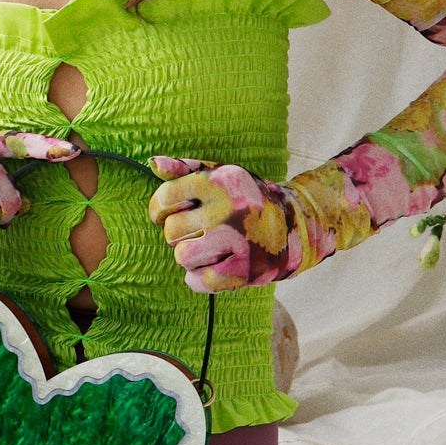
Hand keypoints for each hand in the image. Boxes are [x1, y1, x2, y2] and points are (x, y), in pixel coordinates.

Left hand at [148, 156, 310, 291]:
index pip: (164, 198)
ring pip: (183, 257)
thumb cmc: (245, 198)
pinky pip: (199, 281)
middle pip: (171, 232)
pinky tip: (213, 265)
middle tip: (196, 232)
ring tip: (206, 248)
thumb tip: (152, 163)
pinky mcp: (244, 270)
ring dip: (189, 257)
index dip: (158, 210)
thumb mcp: (219, 174)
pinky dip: (200, 278)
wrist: (293, 225)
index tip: (167, 214)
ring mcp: (238, 240)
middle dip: (177, 235)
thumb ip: (183, 168)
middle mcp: (228, 209)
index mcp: (218, 182)